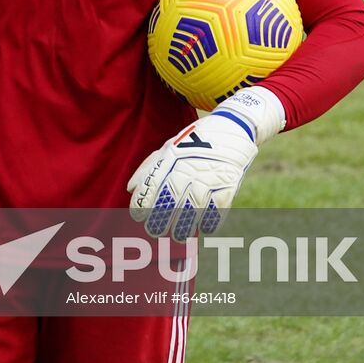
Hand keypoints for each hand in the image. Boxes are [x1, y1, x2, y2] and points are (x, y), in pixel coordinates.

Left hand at [127, 87, 284, 240]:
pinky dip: (210, 220)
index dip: (143, 203)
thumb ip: (150, 167)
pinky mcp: (229, 181)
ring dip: (185, 225)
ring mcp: (210, 174)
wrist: (233, 126)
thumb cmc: (196, 140)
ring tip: (178, 237)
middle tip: (155, 232)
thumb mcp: (170, 147)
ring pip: (193, 206)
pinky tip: (204, 228)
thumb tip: (130, 189)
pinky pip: (218, 206)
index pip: (152, 183)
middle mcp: (188, 166)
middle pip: (171, 198)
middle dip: (161, 219)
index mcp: (171, 157)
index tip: (138, 218)